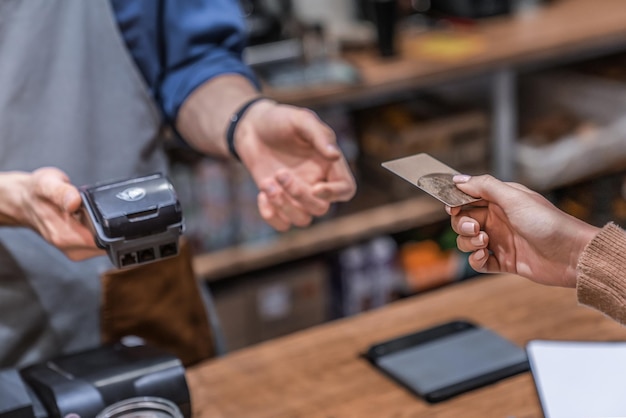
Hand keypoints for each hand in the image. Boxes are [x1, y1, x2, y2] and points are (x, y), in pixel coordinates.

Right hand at [4, 167, 103, 259]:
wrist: (23, 202)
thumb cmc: (36, 192)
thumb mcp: (48, 183)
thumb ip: (62, 192)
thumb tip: (74, 202)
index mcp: (64, 235)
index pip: (102, 239)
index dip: (107, 224)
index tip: (100, 211)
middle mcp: (69, 247)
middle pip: (106, 242)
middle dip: (105, 225)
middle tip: (90, 209)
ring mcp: (73, 250)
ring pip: (103, 243)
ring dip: (100, 227)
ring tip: (84, 213)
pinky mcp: (77, 248)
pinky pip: (97, 242)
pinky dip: (96, 230)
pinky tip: (85, 219)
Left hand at [236, 100, 355, 230]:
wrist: (251, 127)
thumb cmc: (280, 120)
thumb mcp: (301, 119)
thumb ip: (319, 135)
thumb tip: (335, 155)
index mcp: (329, 165)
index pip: (346, 189)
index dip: (334, 194)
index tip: (315, 188)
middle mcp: (316, 182)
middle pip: (321, 209)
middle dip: (299, 196)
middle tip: (280, 173)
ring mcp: (297, 195)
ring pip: (302, 220)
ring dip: (283, 207)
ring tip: (267, 184)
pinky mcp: (279, 201)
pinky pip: (282, 224)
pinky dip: (271, 216)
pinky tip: (261, 194)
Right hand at [447, 174, 599, 286]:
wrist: (571, 255)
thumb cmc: (546, 222)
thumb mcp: (514, 198)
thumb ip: (484, 187)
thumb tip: (457, 179)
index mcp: (500, 201)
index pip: (468, 199)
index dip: (456, 203)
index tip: (452, 208)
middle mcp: (497, 220)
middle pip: (463, 221)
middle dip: (462, 225)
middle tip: (476, 228)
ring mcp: (499, 241)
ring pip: (467, 242)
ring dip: (469, 243)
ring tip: (485, 243)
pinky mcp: (503, 262)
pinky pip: (478, 262)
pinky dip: (475, 260)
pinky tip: (485, 257)